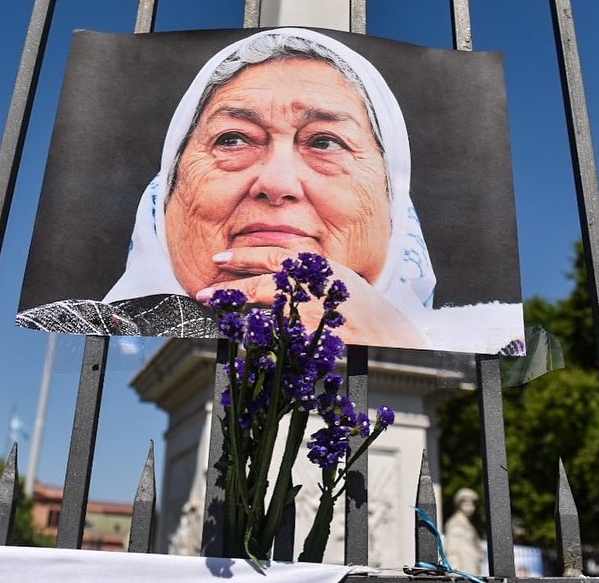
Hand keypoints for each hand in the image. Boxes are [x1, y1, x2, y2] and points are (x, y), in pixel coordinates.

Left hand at [196, 247, 424, 347]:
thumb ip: (312, 272)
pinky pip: (275, 339)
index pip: (274, 255)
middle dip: (229, 288)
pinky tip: (243, 343)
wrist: (393, 338)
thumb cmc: (368, 311)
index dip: (244, 256)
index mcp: (319, 267)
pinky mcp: (310, 339)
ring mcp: (311, 314)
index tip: (221, 258)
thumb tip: (280, 270)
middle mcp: (313, 286)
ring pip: (262, 312)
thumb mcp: (342, 279)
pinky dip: (258, 341)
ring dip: (238, 315)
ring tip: (216, 316)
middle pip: (261, 284)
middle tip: (204, 292)